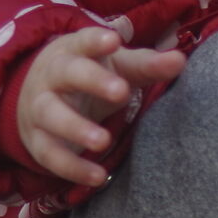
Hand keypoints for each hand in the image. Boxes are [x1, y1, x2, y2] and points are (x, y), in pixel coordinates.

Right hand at [12, 27, 184, 186]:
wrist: (39, 96)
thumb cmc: (90, 74)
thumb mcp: (118, 66)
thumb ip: (148, 64)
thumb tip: (181, 61)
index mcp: (73, 50)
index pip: (84, 41)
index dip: (96, 40)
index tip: (114, 40)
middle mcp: (51, 75)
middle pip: (68, 73)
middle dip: (93, 81)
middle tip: (122, 91)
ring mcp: (39, 108)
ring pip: (52, 115)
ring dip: (76, 128)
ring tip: (103, 141)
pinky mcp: (37, 140)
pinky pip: (50, 155)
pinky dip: (73, 167)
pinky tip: (98, 176)